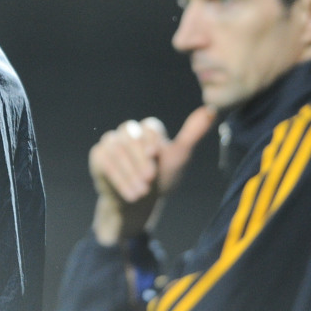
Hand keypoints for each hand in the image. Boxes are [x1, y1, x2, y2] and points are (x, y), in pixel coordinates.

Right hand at [89, 106, 214, 245]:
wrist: (140, 201)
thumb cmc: (161, 178)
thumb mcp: (179, 157)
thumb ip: (193, 133)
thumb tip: (212, 110)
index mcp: (148, 130)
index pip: (149, 127)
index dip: (151, 140)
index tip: (155, 155)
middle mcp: (128, 132)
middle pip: (131, 137)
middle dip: (140, 160)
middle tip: (149, 180)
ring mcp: (111, 142)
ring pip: (117, 150)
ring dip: (129, 173)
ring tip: (141, 193)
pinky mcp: (98, 156)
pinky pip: (104, 161)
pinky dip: (117, 178)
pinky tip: (129, 193)